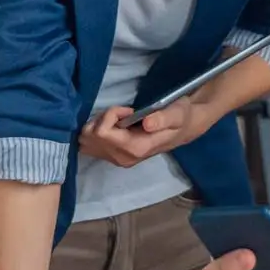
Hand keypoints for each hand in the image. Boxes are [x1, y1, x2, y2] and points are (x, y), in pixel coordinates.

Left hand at [78, 98, 202, 167]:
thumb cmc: (180, 118)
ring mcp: (117, 160)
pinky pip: (90, 146)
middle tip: (121, 113)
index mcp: (136, 148)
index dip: (111, 115)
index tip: (129, 110)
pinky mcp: (113, 158)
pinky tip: (113, 126)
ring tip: (117, 119)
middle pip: (90, 137)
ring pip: (86, 141)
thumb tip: (146, 124)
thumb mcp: (177, 113)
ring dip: (97, 125)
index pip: (103, 133)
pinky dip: (96, 132)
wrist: (183, 130)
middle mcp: (123, 158)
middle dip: (102, 119)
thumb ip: (163, 118)